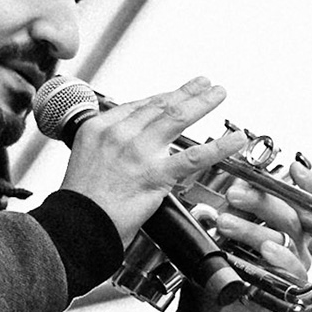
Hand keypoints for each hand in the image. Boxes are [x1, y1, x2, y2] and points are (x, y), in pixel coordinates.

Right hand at [58, 77, 253, 245]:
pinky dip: (219, 147)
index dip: (163, 97)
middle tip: (203, 84)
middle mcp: (119, 134)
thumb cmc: (81, 202)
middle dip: (186, 92)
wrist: (77, 226)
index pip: (138, 106)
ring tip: (218, 94)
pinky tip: (234, 140)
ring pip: (177, 118)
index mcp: (99, 128)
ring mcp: (138, 152)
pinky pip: (194, 157)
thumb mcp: (84, 160)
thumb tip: (126, 149)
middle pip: (160, 105)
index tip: (175, 93)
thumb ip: (108, 148)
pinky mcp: (155, 175)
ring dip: (202, 103)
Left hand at [189, 154, 311, 311]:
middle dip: (262, 201)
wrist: (214, 305)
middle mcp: (297, 243)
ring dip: (254, 229)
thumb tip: (238, 180)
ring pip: (285, 240)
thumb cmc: (227, 264)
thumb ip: (237, 206)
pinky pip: (293, 271)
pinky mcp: (291, 288)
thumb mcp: (229, 228)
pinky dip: (280, 258)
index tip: (295, 168)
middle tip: (234, 194)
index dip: (309, 184)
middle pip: (293, 216)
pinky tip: (265, 251)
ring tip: (226, 223)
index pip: (309, 202)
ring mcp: (295, 265)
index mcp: (288, 225)